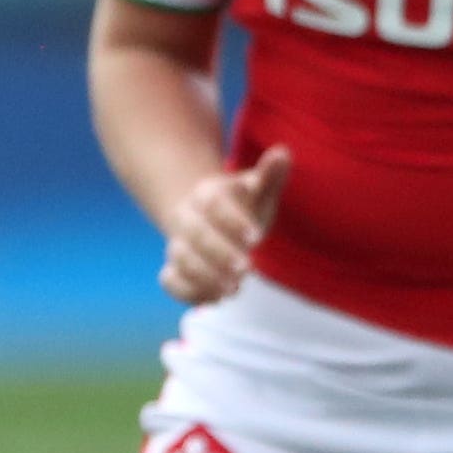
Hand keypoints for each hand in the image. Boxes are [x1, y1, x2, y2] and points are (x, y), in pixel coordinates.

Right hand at [156, 147, 290, 303]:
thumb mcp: (258, 190)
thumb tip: (283, 152)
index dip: (233, 221)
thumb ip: (270, 175)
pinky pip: (170, 281)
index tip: (257, 238)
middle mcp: (187, 218)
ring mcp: (178, 244)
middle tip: (247, 270)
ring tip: (233, 291)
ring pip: (180, 259)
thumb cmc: (242, 206)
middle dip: (219, 253)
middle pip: (195, 234)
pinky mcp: (174, 268)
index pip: (214, 204)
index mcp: (207, 194)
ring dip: (204, 277)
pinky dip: (187, 293)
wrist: (208, 219)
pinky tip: (214, 300)